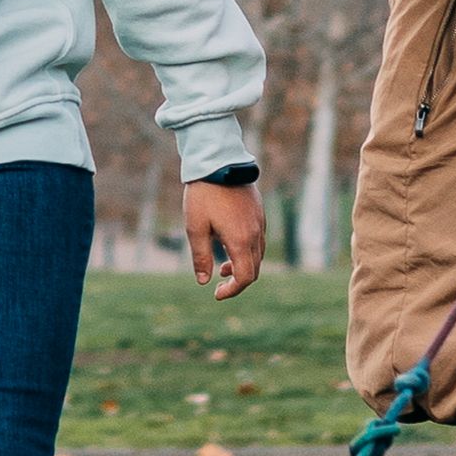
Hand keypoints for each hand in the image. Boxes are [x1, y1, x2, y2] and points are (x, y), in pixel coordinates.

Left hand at [182, 180, 265, 296]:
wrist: (218, 161)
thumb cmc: (203, 195)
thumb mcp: (195, 228)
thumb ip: (201, 257)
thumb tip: (204, 281)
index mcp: (240, 240)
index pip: (245, 277)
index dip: (232, 291)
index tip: (217, 294)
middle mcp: (255, 234)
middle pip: (254, 269)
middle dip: (237, 281)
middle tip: (218, 283)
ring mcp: (260, 222)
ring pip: (258, 255)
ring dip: (242, 266)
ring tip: (222, 265)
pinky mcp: (259, 213)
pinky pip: (258, 240)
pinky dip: (247, 251)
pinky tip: (229, 244)